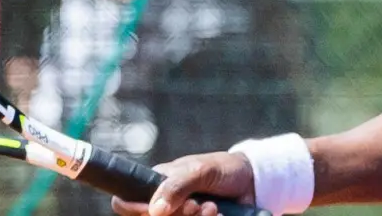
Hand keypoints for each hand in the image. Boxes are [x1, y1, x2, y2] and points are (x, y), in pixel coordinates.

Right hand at [110, 152, 255, 215]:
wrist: (253, 182)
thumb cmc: (223, 169)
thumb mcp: (199, 170)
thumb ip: (176, 186)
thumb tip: (155, 211)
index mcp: (157, 184)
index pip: (127, 202)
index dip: (137, 209)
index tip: (154, 211)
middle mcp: (166, 203)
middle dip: (177, 215)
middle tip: (195, 205)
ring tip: (212, 208)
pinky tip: (219, 214)